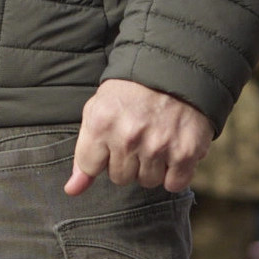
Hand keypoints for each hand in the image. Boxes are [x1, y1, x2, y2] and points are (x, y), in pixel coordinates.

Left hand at [65, 79, 212, 194]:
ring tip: (157, 139)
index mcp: (102, 123)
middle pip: (120, 178)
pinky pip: (174, 184)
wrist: (175, 69)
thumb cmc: (131, 92)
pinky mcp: (185, 152)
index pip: (89, 167)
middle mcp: (128, 136)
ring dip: (152, 166)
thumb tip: (72, 190)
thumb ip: (84, 153)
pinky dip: (175, 173)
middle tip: (138, 136)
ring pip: (147, 181)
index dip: (101, 156)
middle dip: (128, 162)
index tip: (112, 141)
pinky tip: (174, 150)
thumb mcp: (98, 110)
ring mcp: (158, 145)